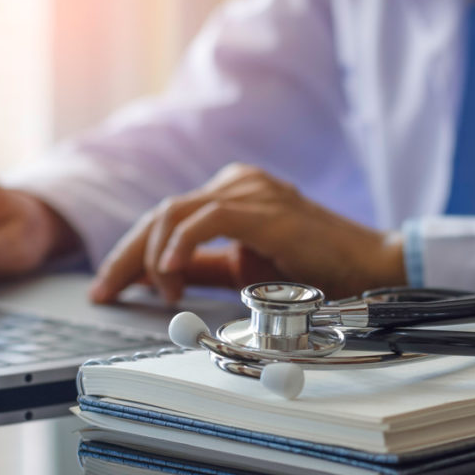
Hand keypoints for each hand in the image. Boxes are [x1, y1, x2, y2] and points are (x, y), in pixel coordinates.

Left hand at [90, 163, 405, 302]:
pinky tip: (170, 271)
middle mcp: (237, 183)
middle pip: (161, 213)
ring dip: (155, 257)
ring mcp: (250, 191)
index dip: (130, 253)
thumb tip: (160, 280)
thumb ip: (204, 269)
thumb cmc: (316, 270)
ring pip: (175, 213)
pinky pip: (206, 219)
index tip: (107, 287)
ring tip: (161, 290)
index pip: (166, 219)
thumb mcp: (245, 272)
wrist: (369, 266)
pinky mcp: (263, 207)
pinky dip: (181, 245)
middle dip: (126, 256)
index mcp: (232, 194)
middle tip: (105, 290)